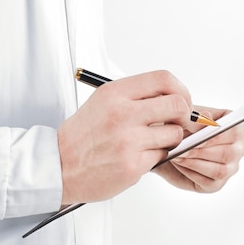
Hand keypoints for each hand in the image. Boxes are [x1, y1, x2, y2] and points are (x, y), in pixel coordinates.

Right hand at [58, 70, 191, 204]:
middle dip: (184, 115)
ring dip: (169, 140)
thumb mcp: (103, 102)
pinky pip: (162, 156)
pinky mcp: (133, 165)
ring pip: (174, 134)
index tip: (182, 99)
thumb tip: (172, 95)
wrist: (59, 165)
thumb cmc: (82, 135)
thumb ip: (135, 96)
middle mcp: (123, 114)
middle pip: (177, 105)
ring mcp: (128, 141)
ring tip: (151, 142)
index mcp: (115, 93)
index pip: (163, 79)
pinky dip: (155, 157)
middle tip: (179, 122)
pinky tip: (137, 156)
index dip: (180, 89)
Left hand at [154, 107, 243, 192]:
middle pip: (228, 153)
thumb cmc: (182, 127)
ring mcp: (230, 168)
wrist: (168, 144)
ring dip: (194, 162)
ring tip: (177, 154)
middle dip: (201, 150)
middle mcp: (238, 149)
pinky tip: (179, 163)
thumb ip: (198, 118)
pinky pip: (208, 181)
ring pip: (219, 170)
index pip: (235, 131)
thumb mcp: (186, 118)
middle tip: (181, 147)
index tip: (197, 135)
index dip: (216, 135)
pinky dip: (190, 172)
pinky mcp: (217, 184)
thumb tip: (208, 117)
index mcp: (237, 127)